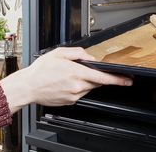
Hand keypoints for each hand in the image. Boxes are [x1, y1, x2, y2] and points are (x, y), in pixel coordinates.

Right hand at [0, 47, 131, 112]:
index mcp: (76, 72)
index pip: (103, 77)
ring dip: (85, 81)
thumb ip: (78, 53)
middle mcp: (77, 85)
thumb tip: (90, 57)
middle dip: (96, 76)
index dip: (117, 80)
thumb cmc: (41, 70)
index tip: (127, 80)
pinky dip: (77, 87)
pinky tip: (65, 83)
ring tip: (68, 76)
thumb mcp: (59, 53)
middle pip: (96, 82)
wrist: (28, 87)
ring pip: (88, 87)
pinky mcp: (70, 101)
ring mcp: (74, 95)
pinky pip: (80, 93)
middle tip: (83, 71)